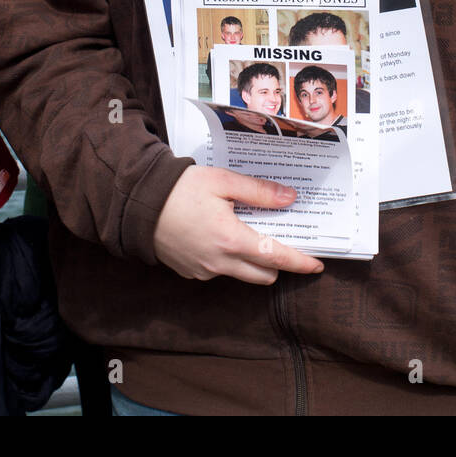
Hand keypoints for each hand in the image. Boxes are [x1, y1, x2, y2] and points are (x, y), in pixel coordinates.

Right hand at [154, 166, 324, 284]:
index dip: (300, 263)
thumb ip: (259, 192)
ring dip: (254, 262)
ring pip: (243, 276)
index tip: (317, 265)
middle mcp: (219, 262)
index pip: (276, 258)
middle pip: (264, 275)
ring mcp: (204, 271)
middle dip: (278, 263)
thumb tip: (289, 198)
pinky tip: (222, 237)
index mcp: (231, 240)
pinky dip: (230, 260)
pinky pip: (220, 272)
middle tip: (281, 240)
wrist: (138, 204)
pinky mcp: (190, 272)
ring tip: (250, 234)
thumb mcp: (222, 181)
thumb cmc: (180, 189)